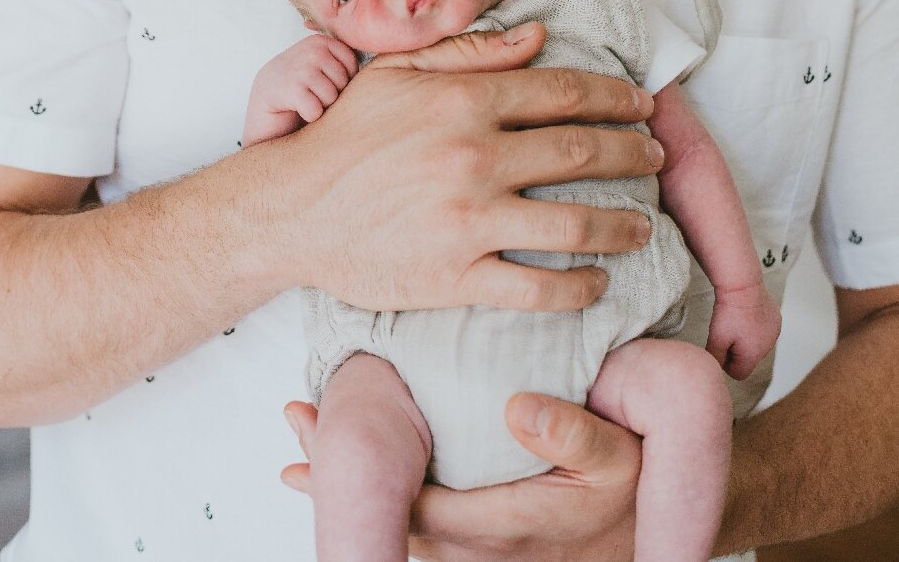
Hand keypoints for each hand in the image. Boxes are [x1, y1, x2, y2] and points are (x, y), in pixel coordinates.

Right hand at [241, 35, 358, 145]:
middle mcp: (311, 50)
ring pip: (332, 98)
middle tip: (310, 93)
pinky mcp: (291, 89)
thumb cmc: (299, 87)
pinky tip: (295, 108)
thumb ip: (343, 60)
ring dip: (319, 107)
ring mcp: (300, 68)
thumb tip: (387, 57)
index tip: (323, 82)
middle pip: (344, 83)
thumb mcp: (320, 65)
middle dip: (331, 96)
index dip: (342, 81)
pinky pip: (317, 111)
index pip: (353, 65)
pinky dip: (308, 117)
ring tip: (303, 100)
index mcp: (321, 41)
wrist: (264, 103)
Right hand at [269, 23, 658, 314]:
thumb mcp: (399, 74)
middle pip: (580, 152)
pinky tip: (595, 281)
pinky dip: (577, 285)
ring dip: (621, 224)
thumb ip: (471, 51)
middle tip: (656, 158)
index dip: (613, 97)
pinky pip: (535, 286)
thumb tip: (538, 35)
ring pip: (572, 222)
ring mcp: (467, 220)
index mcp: (463, 101)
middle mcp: (473, 156)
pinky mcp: (456, 275)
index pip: (561, 92)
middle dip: (632, 153)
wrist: (291, 210)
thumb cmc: (345, 137)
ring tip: (644, 226)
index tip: (642, 105)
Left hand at [282, 392, 640, 560]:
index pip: (414, 504)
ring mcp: (482, 555)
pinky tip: (360, 481)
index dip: (361, 474)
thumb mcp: (618, 453)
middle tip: (294, 430)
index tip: (319, 429)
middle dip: (339, 478)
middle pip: (393, 519)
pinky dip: (382, 502)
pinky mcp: (486, 546)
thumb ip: (574, 431)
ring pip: (402, 528)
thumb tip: (518, 408)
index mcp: (507, 524)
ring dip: (355, 492)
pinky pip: (421, 530)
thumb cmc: (634, 482)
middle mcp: (484, 551)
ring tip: (303, 452)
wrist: (662, 528)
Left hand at [707, 282, 781, 379]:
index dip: (727, 363)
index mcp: (754, 355)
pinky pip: (764, 330)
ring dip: (747, 338)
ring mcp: (775, 332)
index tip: (721, 347)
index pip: (739, 373)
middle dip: (737, 350)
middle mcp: (768, 347)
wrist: (742, 285)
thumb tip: (716, 366)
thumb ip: (715, 357)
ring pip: (757, 344)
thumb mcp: (715, 338)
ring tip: (736, 321)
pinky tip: (746, 314)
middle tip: (727, 332)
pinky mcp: (776, 319)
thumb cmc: (729, 310)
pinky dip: (755, 326)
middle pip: (749, 358)